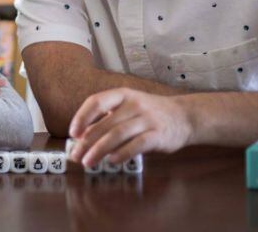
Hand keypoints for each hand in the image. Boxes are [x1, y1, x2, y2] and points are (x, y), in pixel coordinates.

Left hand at [68, 88, 192, 166]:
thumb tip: (82, 138)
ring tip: (88, 162)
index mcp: (123, 95)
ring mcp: (147, 119)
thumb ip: (107, 120)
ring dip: (99, 150)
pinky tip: (111, 161)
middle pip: (105, 123)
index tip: (73, 133)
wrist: (184, 116)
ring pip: (118, 134)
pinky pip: (136, 145)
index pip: (96, 101)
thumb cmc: (149, 114)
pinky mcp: (158, 135)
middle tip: (75, 155)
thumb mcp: (127, 108)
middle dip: (87, 141)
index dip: (82, 117)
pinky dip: (121, 154)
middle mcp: (134, 104)